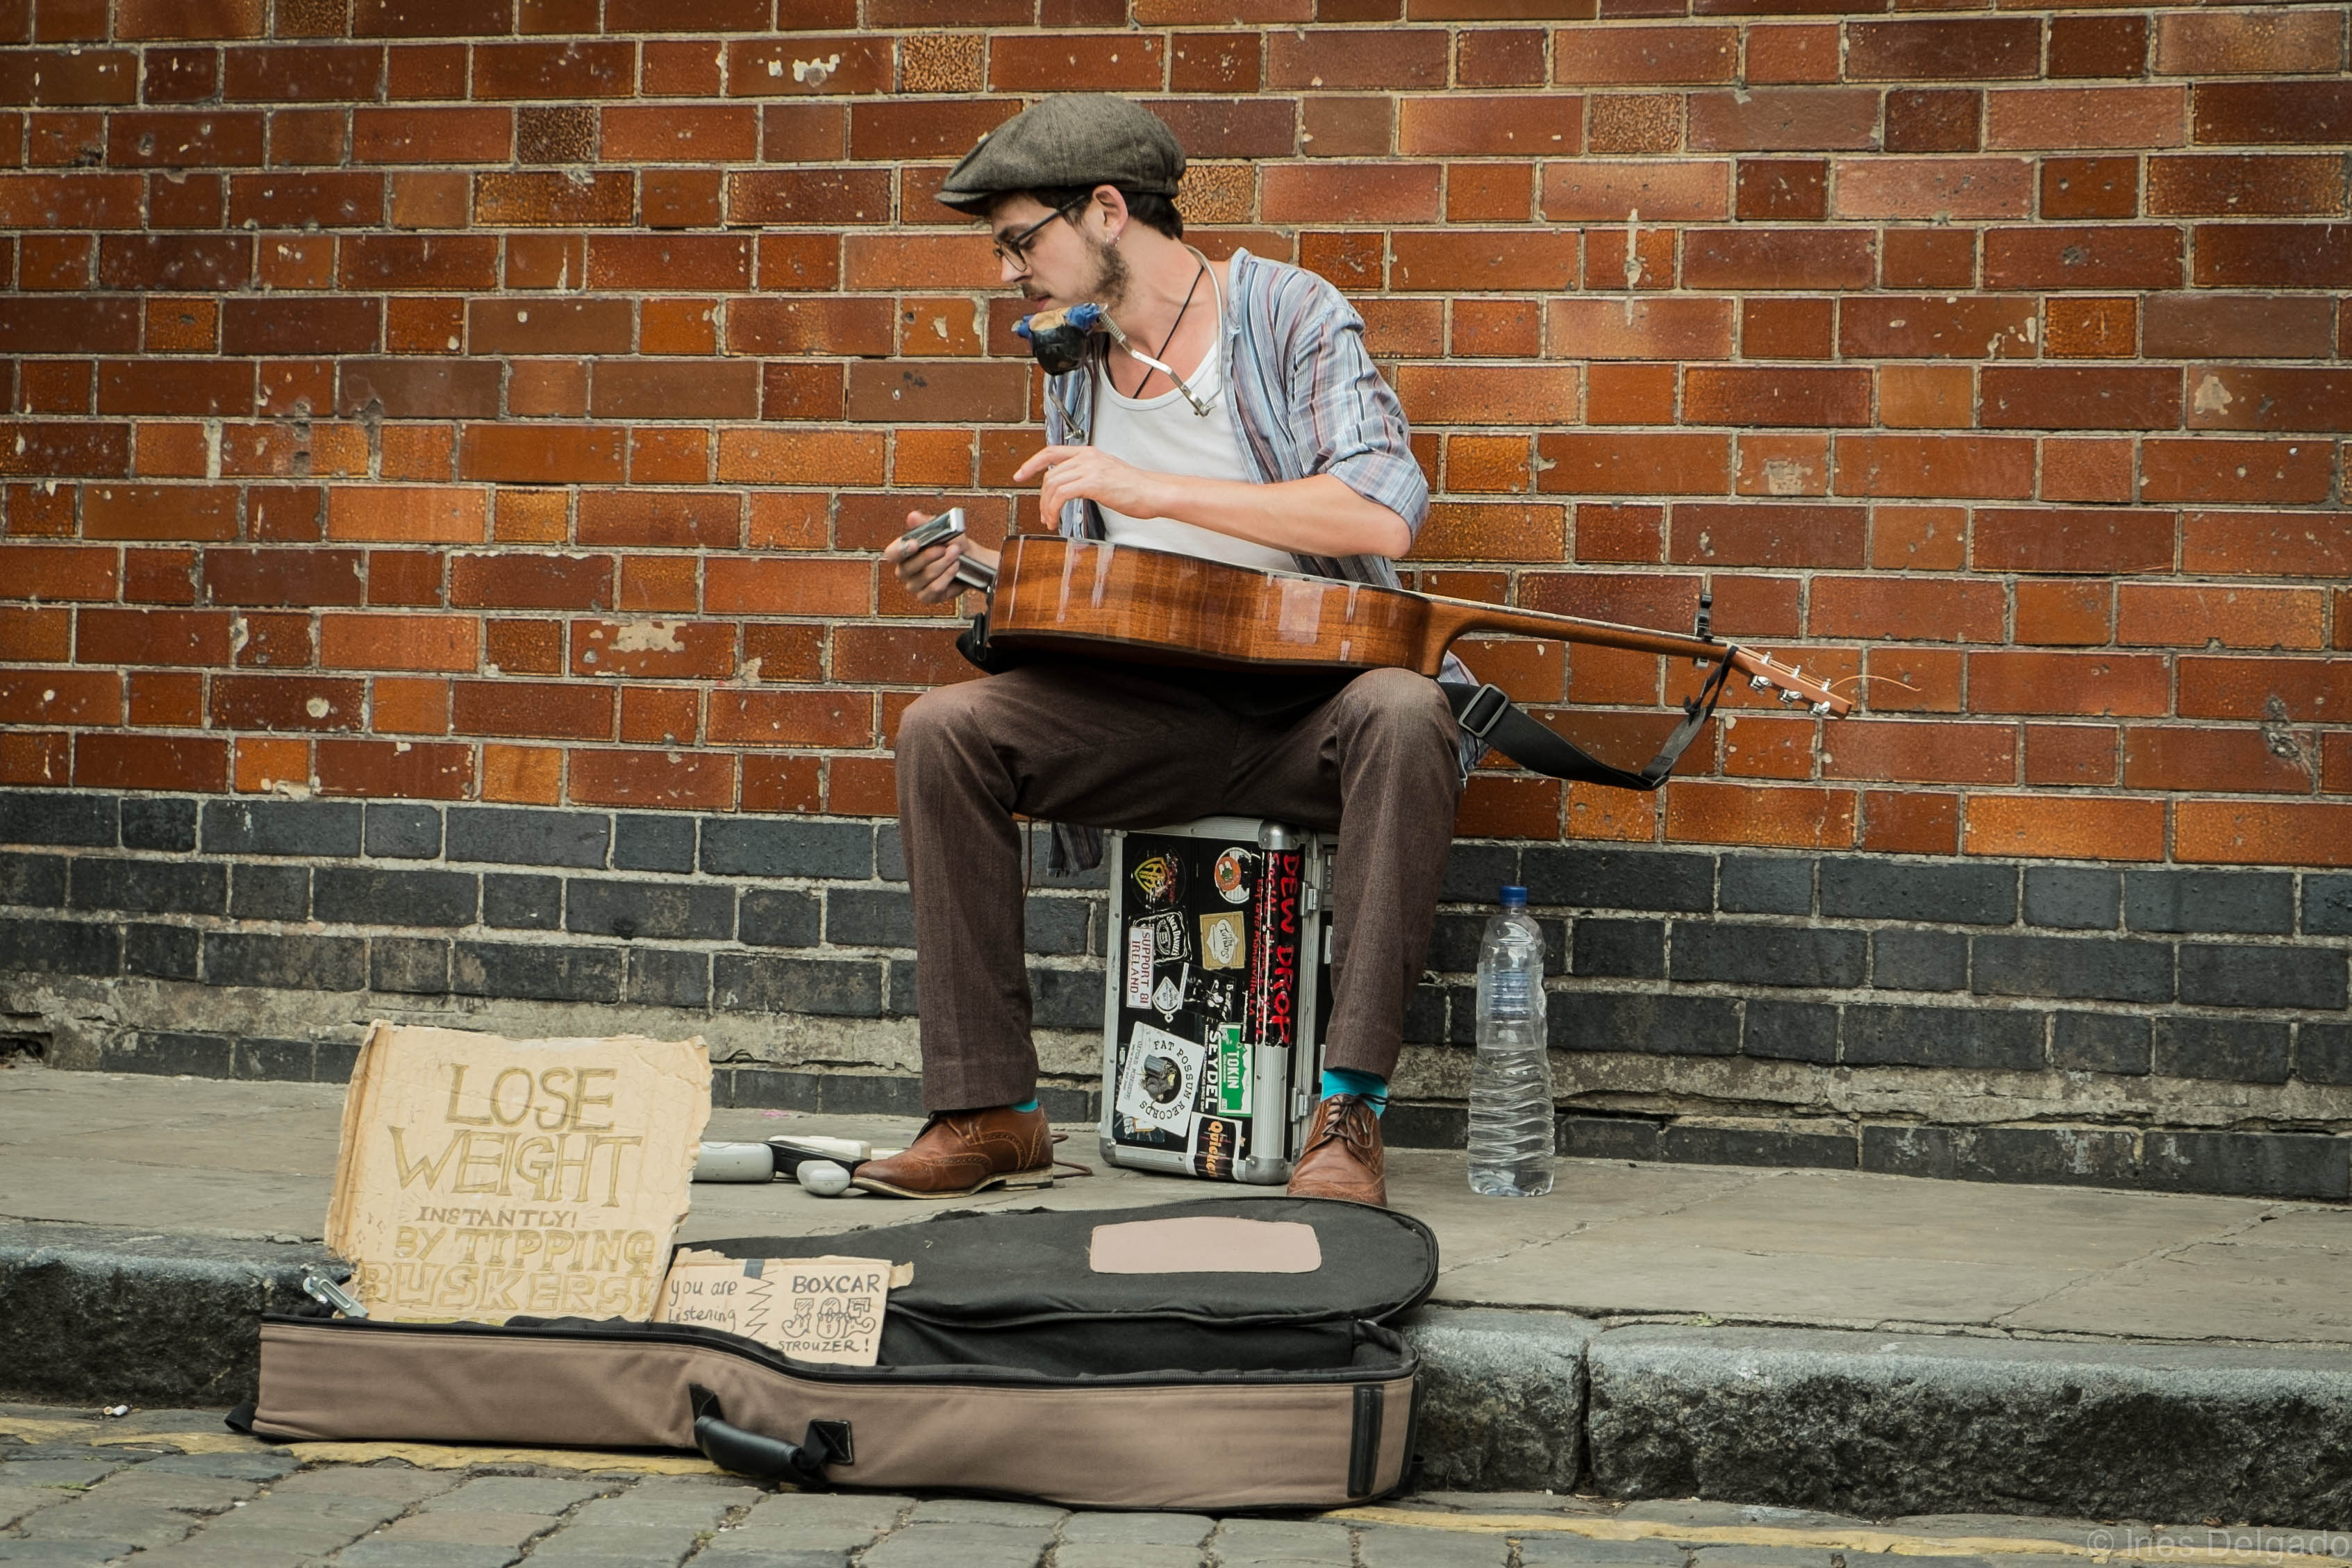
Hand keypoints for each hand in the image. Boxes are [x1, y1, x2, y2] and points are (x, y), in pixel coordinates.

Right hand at [883, 513, 998, 605]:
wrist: (969, 559)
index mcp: (901, 553)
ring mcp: (914, 586)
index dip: (901, 550)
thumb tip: (912, 517)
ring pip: (925, 576)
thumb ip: (925, 524)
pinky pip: (935, 588)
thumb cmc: (950, 544)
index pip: (891, 553)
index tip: (915, 543)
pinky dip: (947, 576)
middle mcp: (904, 571)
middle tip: (946, 547)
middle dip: (930, 555)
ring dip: (944, 564)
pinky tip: (955, 567)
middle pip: (910, 566)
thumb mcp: (939, 529)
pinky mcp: (926, 597)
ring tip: (955, 554)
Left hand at [1013, 445, 1172, 522]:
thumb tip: (1071, 486)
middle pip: (1049, 474)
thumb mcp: (1107, 474)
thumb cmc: (1135, 488)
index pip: (1051, 452)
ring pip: (1052, 485)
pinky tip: (1056, 519)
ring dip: (1046, 506)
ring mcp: (1090, 468)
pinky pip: (1061, 495)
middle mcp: (1087, 457)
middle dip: (1041, 497)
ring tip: (1050, 520)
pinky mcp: (1093, 483)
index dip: (1032, 463)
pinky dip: (1053, 509)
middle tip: (1044, 514)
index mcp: (1089, 453)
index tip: (1020, 474)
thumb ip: (1088, 474)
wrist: (1154, 492)